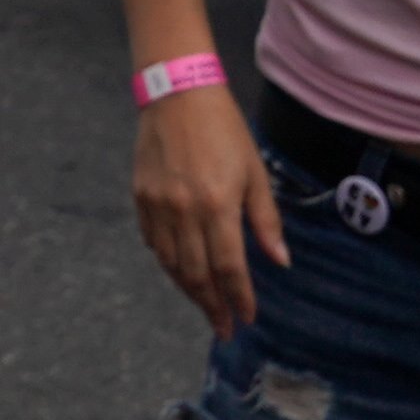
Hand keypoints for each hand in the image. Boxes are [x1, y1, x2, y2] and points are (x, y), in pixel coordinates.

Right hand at [131, 79, 283, 332]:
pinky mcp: (140, 196)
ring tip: (205, 304)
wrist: (177, 93)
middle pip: (197, 274)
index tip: (246, 318)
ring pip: (171, 263)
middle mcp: (184, 211)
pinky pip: (153, 242)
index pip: (229, 268)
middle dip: (212, 305)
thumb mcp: (255, 173)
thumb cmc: (224, 130)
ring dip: (189, 289)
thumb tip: (279, 260)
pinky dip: (167, 262)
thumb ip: (265, 220)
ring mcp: (157, 205)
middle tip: (223, 327)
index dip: (239, 298)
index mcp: (218, 205)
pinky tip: (180, 270)